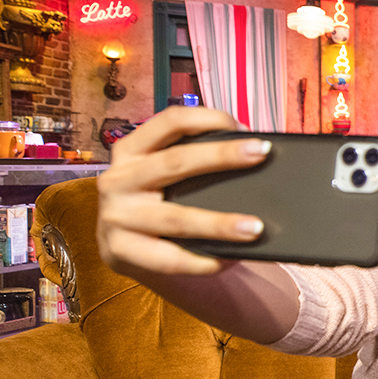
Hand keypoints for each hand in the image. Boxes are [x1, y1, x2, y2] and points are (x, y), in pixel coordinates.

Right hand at [96, 106, 270, 278]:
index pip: (169, 122)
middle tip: (261, 154)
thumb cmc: (154, 202)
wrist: (120, 249)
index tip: (242, 126)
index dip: (206, 118)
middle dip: (221, 156)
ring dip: (219, 224)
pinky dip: (203, 260)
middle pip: (175, 163)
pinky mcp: (120, 251)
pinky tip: (229, 258)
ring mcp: (116, 217)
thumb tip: (248, 154)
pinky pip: (170, 258)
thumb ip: (190, 163)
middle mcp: (118, 179)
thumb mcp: (161, 175)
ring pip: (176, 218)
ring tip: (255, 227)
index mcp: (130, 151)